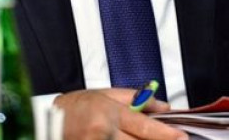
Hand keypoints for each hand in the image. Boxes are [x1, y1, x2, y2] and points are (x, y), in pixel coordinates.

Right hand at [53, 88, 187, 139]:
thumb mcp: (104, 93)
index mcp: (109, 113)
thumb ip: (135, 99)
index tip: (182, 138)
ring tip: (141, 139)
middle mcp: (104, 132)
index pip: (144, 126)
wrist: (46, 121)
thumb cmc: (75, 106)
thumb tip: (163, 106)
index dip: (166, 134)